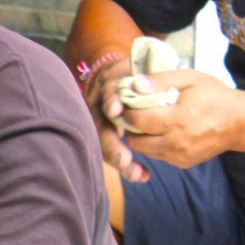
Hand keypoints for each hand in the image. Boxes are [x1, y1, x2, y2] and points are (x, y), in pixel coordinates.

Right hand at [84, 57, 150, 181]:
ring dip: (118, 159)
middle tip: (124, 160)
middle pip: (99, 127)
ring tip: (136, 173)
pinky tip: (143, 175)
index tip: (115, 110)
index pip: (106, 94)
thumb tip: (141, 85)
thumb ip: (146, 78)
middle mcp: (98, 108)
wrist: (119, 78)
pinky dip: (128, 166)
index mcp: (108, 87)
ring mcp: (100, 123)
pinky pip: (113, 153)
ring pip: (103, 144)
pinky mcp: (107, 137)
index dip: (109, 101)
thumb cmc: (136, 73)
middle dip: (110, 145)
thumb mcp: (141, 69)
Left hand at [119, 70, 244, 169]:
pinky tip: (164, 132)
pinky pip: (158, 156)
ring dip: (141, 137)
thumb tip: (134, 85)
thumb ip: (161, 80)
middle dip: (131, 127)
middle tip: (135, 114)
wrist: (241, 123)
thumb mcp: (191, 79)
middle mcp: (175, 142)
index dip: (127, 111)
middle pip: (135, 140)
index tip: (128, 103)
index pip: (137, 120)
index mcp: (177, 119)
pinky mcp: (182, 163)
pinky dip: (155, 145)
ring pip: (144, 151)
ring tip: (149, 122)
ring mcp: (179, 156)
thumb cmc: (215, 96)